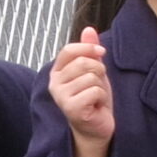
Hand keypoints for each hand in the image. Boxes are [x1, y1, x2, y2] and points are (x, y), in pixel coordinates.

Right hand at [50, 29, 114, 156]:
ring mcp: (61, 97)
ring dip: (101, 88)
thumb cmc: (93, 99)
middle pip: (84, 63)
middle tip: (97, 86)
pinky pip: (94, 91)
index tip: (102, 53)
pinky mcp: (71, 108)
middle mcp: (55, 83)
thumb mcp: (93, 70)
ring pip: (91, 77)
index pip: (69, 50)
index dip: (88, 48)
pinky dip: (101, 98)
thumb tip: (89, 28)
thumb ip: (89, 50)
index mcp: (57, 72)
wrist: (95, 127)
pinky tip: (96, 107)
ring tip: (96, 98)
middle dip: (99, 72)